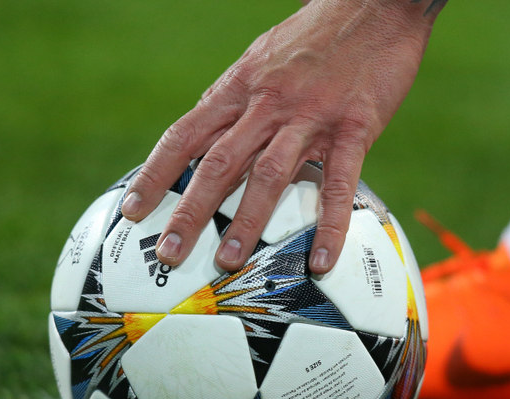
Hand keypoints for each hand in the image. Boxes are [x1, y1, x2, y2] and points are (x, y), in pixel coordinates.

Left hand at [120, 0, 440, 273]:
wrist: (376, 3)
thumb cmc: (319, 37)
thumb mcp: (263, 61)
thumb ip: (237, 101)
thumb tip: (207, 134)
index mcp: (240, 88)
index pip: (185, 136)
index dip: (155, 175)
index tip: (134, 210)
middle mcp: (268, 103)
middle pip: (218, 163)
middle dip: (190, 212)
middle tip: (170, 254)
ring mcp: (310, 117)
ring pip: (269, 175)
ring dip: (246, 222)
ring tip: (229, 261)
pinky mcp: (354, 128)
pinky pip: (337, 184)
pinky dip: (329, 226)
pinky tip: (321, 260)